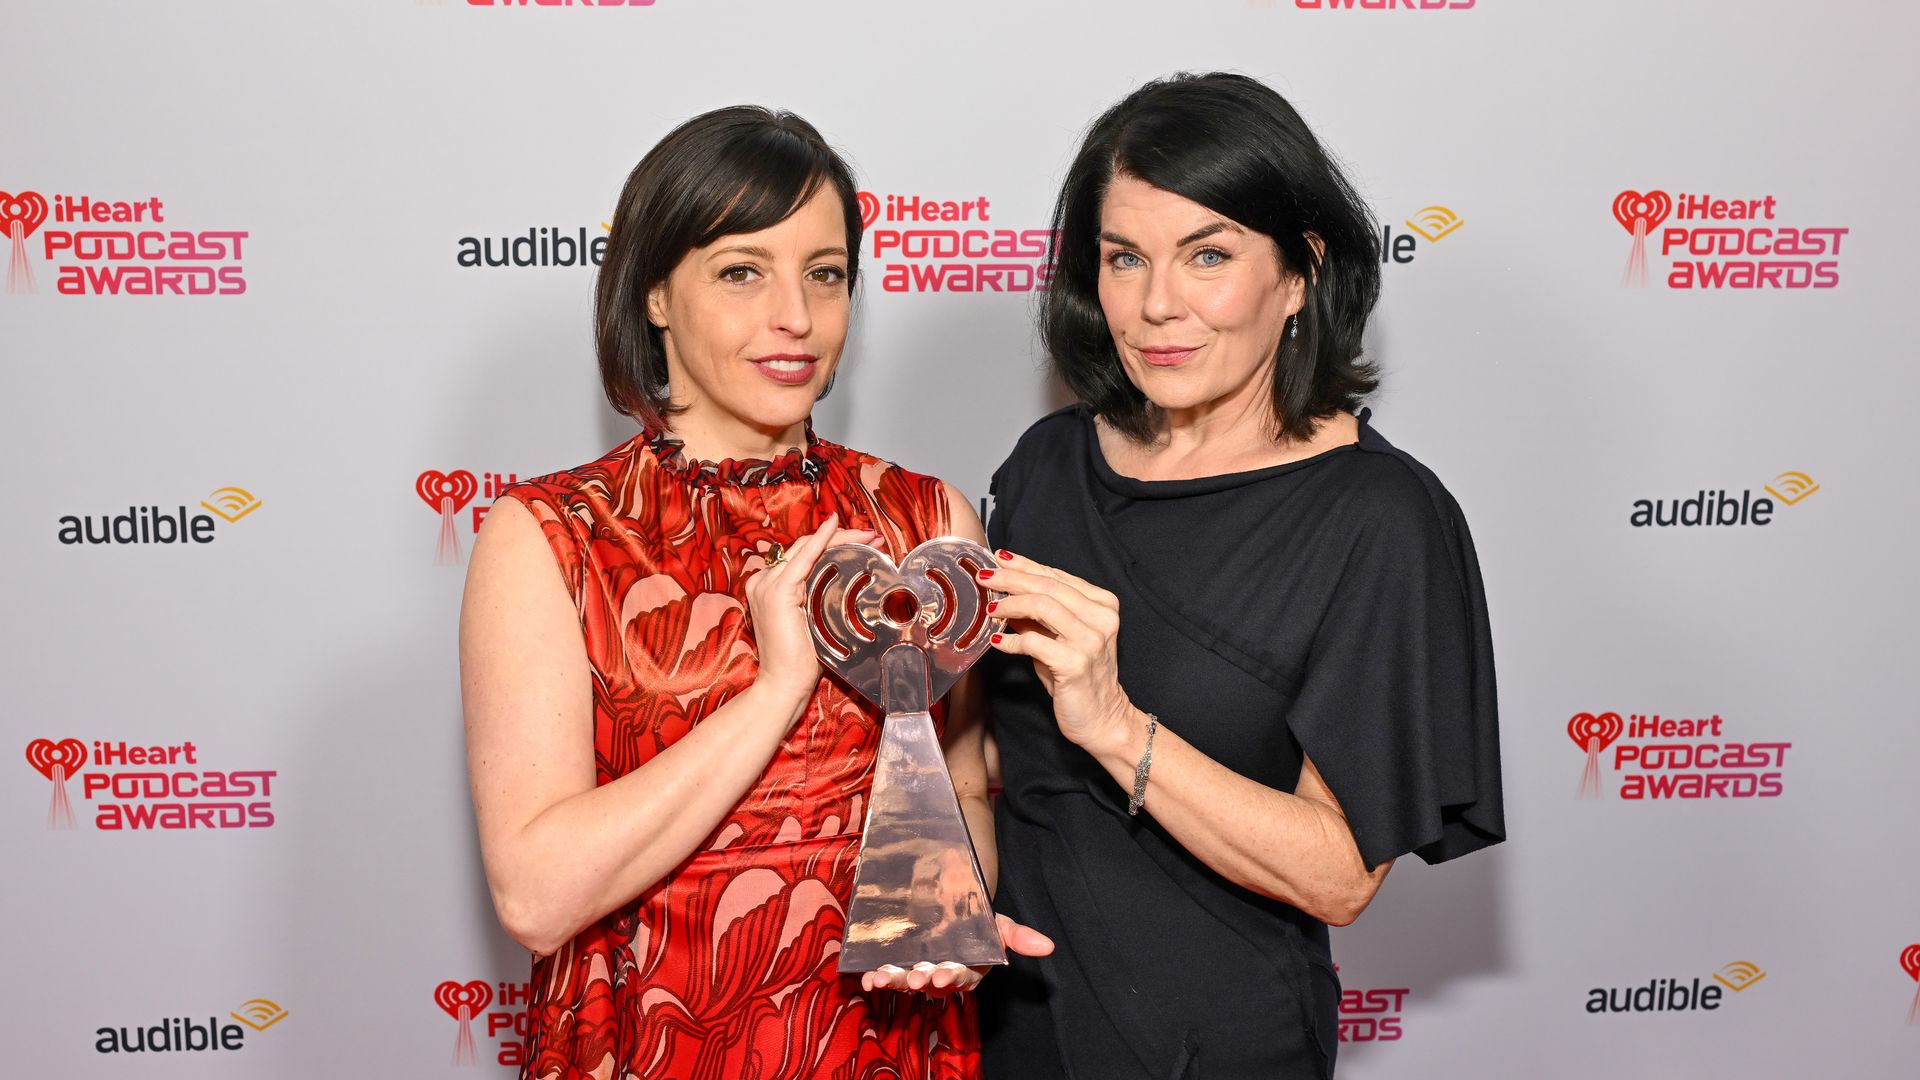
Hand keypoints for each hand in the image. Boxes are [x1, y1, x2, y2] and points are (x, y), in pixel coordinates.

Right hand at [745, 513, 880, 705]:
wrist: (783, 684)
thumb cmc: (800, 660)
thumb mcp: (812, 621)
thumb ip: (818, 599)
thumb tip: (846, 584)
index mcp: (769, 586)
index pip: (803, 554)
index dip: (832, 542)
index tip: (863, 539)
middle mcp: (763, 581)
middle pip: (805, 547)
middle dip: (841, 537)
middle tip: (872, 535)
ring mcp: (767, 585)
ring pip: (806, 548)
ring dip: (840, 537)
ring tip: (869, 535)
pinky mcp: (776, 592)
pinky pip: (804, 558)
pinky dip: (820, 541)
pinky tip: (834, 527)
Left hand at [858, 913, 1055, 995]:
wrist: (955, 901)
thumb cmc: (979, 921)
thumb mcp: (1000, 924)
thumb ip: (1019, 937)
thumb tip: (1048, 947)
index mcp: (970, 969)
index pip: (962, 977)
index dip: (952, 976)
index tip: (944, 974)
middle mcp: (943, 974)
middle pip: (931, 982)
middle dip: (921, 980)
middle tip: (913, 978)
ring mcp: (919, 969)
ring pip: (906, 980)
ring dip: (893, 980)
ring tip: (879, 978)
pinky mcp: (900, 963)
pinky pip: (887, 973)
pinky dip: (876, 976)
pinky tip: (866, 975)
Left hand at [979, 551, 1134, 752]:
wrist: (1103, 719)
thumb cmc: (1077, 678)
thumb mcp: (1058, 639)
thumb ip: (1037, 616)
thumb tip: (1004, 592)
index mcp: (1102, 604)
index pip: (1057, 576)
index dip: (1025, 565)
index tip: (998, 559)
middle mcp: (1101, 617)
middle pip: (1047, 586)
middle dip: (1011, 578)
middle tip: (984, 575)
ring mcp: (1091, 640)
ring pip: (1041, 605)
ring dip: (1009, 604)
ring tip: (989, 609)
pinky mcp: (1076, 663)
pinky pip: (1033, 642)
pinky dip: (1010, 641)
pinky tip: (996, 642)